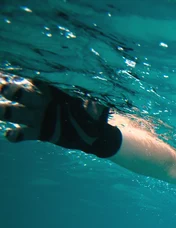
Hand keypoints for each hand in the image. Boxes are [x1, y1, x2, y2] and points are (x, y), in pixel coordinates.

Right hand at [0, 74, 119, 157]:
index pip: (35, 80)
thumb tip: (92, 106)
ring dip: (6, 111)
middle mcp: (41, 101)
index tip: (7, 73)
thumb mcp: (93, 106)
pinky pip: (25, 133)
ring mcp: (38, 117)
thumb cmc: (92, 113)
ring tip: (0, 110)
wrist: (95, 133)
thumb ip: (89, 105)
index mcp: (52, 89)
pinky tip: (10, 135)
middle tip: (4, 88)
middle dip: (12, 91)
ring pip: (17, 112)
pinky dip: (16, 135)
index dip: (21, 76)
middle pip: (22, 95)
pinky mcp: (40, 133)